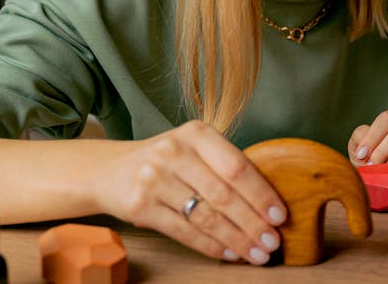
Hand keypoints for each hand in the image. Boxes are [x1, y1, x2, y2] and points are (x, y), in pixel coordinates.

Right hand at [91, 120, 286, 264]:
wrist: (107, 170)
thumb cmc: (165, 161)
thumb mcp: (193, 148)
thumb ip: (224, 165)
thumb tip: (268, 202)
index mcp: (196, 133)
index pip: (237, 166)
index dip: (261, 193)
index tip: (280, 215)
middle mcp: (174, 152)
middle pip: (224, 194)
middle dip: (253, 223)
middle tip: (273, 242)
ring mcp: (154, 179)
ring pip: (206, 217)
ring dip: (236, 239)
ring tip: (256, 253)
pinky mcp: (140, 207)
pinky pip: (184, 232)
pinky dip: (210, 245)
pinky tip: (228, 252)